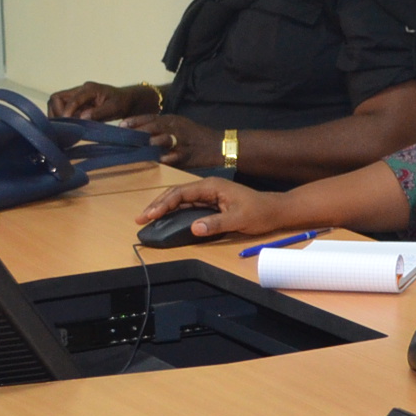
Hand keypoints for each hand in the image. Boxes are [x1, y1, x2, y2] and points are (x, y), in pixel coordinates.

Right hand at [49, 81, 151, 120]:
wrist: (125, 100)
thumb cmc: (122, 103)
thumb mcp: (114, 109)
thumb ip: (98, 113)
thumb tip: (82, 118)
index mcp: (89, 89)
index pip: (72, 99)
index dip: (66, 111)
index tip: (66, 123)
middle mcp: (80, 90)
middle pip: (57, 98)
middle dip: (56, 112)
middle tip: (63, 126)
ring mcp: (76, 96)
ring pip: (56, 103)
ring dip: (57, 115)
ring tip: (63, 127)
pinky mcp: (76, 103)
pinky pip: (62, 108)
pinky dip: (61, 117)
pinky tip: (66, 126)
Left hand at [119, 113, 223, 168]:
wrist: (219, 146)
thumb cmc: (195, 137)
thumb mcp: (179, 125)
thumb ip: (160, 127)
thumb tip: (137, 132)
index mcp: (172, 120)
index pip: (150, 118)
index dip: (135, 121)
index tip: (121, 126)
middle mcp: (175, 128)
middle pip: (153, 127)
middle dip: (138, 132)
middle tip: (123, 137)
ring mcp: (181, 142)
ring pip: (162, 140)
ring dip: (150, 143)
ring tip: (137, 148)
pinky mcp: (187, 155)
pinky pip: (174, 157)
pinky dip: (165, 159)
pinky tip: (157, 161)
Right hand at [135, 179, 282, 239]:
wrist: (275, 210)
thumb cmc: (260, 212)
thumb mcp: (239, 219)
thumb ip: (217, 224)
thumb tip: (194, 228)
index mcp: (212, 186)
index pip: (181, 193)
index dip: (163, 204)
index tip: (149, 215)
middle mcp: (207, 188)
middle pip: (176, 194)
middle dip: (157, 205)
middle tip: (140, 219)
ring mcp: (209, 195)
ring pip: (180, 200)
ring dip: (163, 208)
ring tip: (147, 219)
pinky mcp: (211, 203)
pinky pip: (188, 206)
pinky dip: (174, 212)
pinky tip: (165, 220)